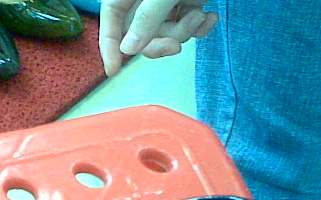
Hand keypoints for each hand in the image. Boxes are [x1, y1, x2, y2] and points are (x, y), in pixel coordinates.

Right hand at [99, 0, 218, 75]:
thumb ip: (147, 18)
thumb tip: (128, 50)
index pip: (110, 21)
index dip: (109, 47)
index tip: (113, 71)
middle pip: (140, 33)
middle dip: (160, 43)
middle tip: (176, 48)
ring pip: (165, 32)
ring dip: (185, 32)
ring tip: (201, 16)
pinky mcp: (186, 0)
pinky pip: (185, 25)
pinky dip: (199, 26)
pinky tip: (211, 17)